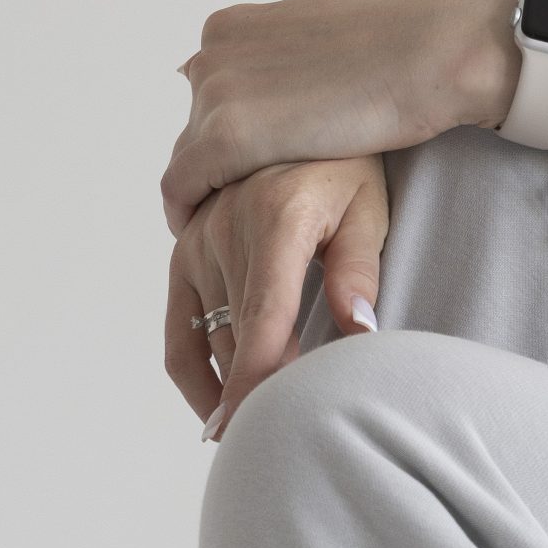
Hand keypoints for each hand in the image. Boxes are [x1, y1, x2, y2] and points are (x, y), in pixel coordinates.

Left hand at [162, 0, 509, 234]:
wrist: (420, 54)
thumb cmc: (394, 43)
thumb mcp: (326, 25)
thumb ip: (293, 47)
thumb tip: (292, 54)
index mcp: (234, 25)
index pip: (209, 92)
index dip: (223, 134)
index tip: (236, 169)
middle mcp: (214, 52)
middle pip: (195, 126)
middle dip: (214, 166)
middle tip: (235, 208)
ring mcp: (216, 92)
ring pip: (188, 158)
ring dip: (205, 194)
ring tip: (226, 230)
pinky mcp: (225, 136)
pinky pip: (182, 187)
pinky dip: (187, 214)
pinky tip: (207, 237)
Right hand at [166, 155, 388, 435]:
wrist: (304, 119)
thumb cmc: (350, 170)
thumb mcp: (369, 211)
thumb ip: (359, 272)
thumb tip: (359, 330)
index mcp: (277, 217)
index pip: (263, 320)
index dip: (257, 381)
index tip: (254, 429)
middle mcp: (226, 227)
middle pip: (242, 342)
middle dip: (268, 391)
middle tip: (302, 427)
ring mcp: (196, 240)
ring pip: (215, 344)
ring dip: (243, 383)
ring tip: (278, 415)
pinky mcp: (182, 253)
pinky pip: (179, 334)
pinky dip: (198, 377)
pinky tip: (223, 408)